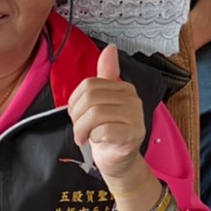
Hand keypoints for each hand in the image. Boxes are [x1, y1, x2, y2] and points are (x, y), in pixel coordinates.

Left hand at [67, 45, 148, 189]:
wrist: (120, 161)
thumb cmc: (108, 132)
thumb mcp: (103, 102)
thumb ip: (106, 76)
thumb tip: (111, 49)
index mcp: (124, 88)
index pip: (89, 84)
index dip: (75, 101)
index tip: (77, 114)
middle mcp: (132, 99)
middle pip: (90, 99)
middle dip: (77, 117)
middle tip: (79, 129)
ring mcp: (135, 116)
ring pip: (94, 114)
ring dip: (82, 129)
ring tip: (84, 137)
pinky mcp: (132, 134)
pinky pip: (103, 130)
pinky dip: (94, 137)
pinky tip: (98, 141)